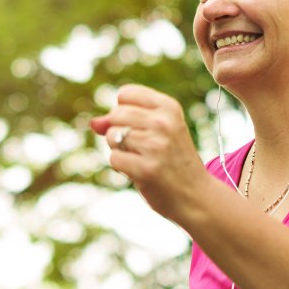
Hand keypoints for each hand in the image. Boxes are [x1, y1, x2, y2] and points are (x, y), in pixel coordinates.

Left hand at [90, 84, 209, 219]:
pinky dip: (121, 167)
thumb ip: (124, 121)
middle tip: (140, 147)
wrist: (195, 195)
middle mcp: (164, 123)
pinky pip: (114, 159)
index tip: (138, 126)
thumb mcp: (157, 132)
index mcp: (169, 107)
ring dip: (119, 150)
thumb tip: (93, 123)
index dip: (122, 111)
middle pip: (115, 114)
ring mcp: (155, 146)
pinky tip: (139, 172)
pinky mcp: (145, 169)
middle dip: (118, 131)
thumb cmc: (172, 160)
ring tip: (141, 159)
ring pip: (112, 136)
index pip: (126, 93)